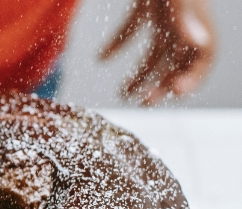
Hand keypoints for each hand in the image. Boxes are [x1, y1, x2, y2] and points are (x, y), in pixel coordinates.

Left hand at [100, 0, 215, 104]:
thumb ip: (186, 20)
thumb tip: (197, 43)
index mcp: (196, 21)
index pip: (203, 59)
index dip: (192, 78)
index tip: (176, 92)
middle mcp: (182, 22)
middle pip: (176, 62)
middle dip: (161, 85)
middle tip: (144, 102)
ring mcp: (164, 16)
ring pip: (154, 53)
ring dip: (140, 75)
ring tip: (123, 95)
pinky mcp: (145, 6)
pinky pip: (131, 30)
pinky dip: (116, 45)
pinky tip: (101, 58)